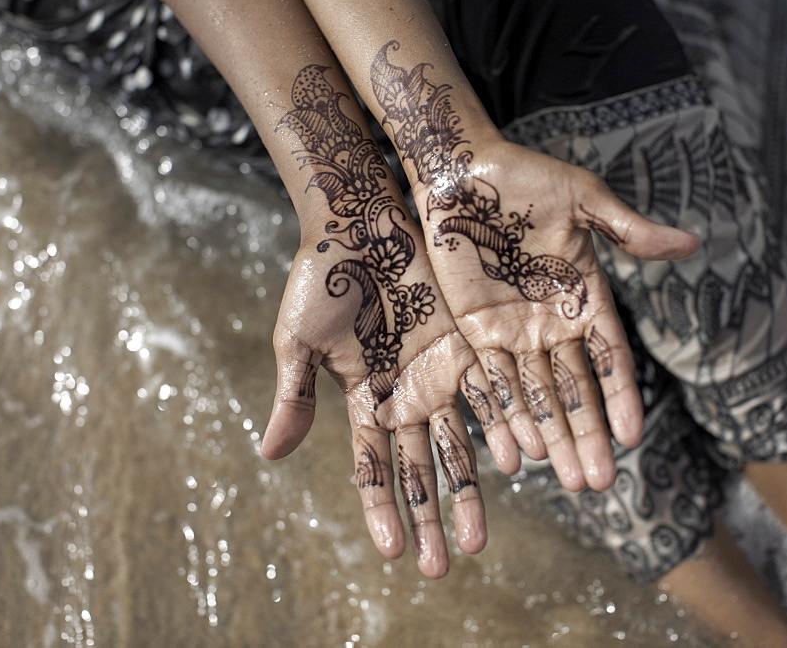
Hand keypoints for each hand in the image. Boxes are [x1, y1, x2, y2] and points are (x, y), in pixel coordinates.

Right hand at [261, 64, 490, 578]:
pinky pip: (487, 392)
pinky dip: (500, 426)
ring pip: (458, 441)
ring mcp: (435, 373)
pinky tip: (516, 462)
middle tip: (446, 563)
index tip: (393, 553)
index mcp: (362, 399)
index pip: (373, 466)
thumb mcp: (297, 342)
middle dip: (432, 515)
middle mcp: (403, 395)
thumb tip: (270, 457)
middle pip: (420, 466)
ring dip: (469, 488)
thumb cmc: (318, 278)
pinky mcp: (463, 345)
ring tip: (480, 535)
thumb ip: (294, 397)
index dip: (382, 509)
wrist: (357, 223)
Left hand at [416, 139, 699, 490]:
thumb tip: (692, 243)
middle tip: (597, 482)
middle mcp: (553, 323)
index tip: (632, 437)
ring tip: (565, 480)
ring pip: (536, 396)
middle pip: (574, 390)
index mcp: (586, 296)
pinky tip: (514, 455)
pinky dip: (502, 416)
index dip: (620, 397)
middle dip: (585, 435)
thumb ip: (629, 231)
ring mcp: (514, 331)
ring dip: (550, 438)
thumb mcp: (584, 200)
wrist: (463, 173)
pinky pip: (491, 381)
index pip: (611, 358)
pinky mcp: (476, 332)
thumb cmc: (528, 179)